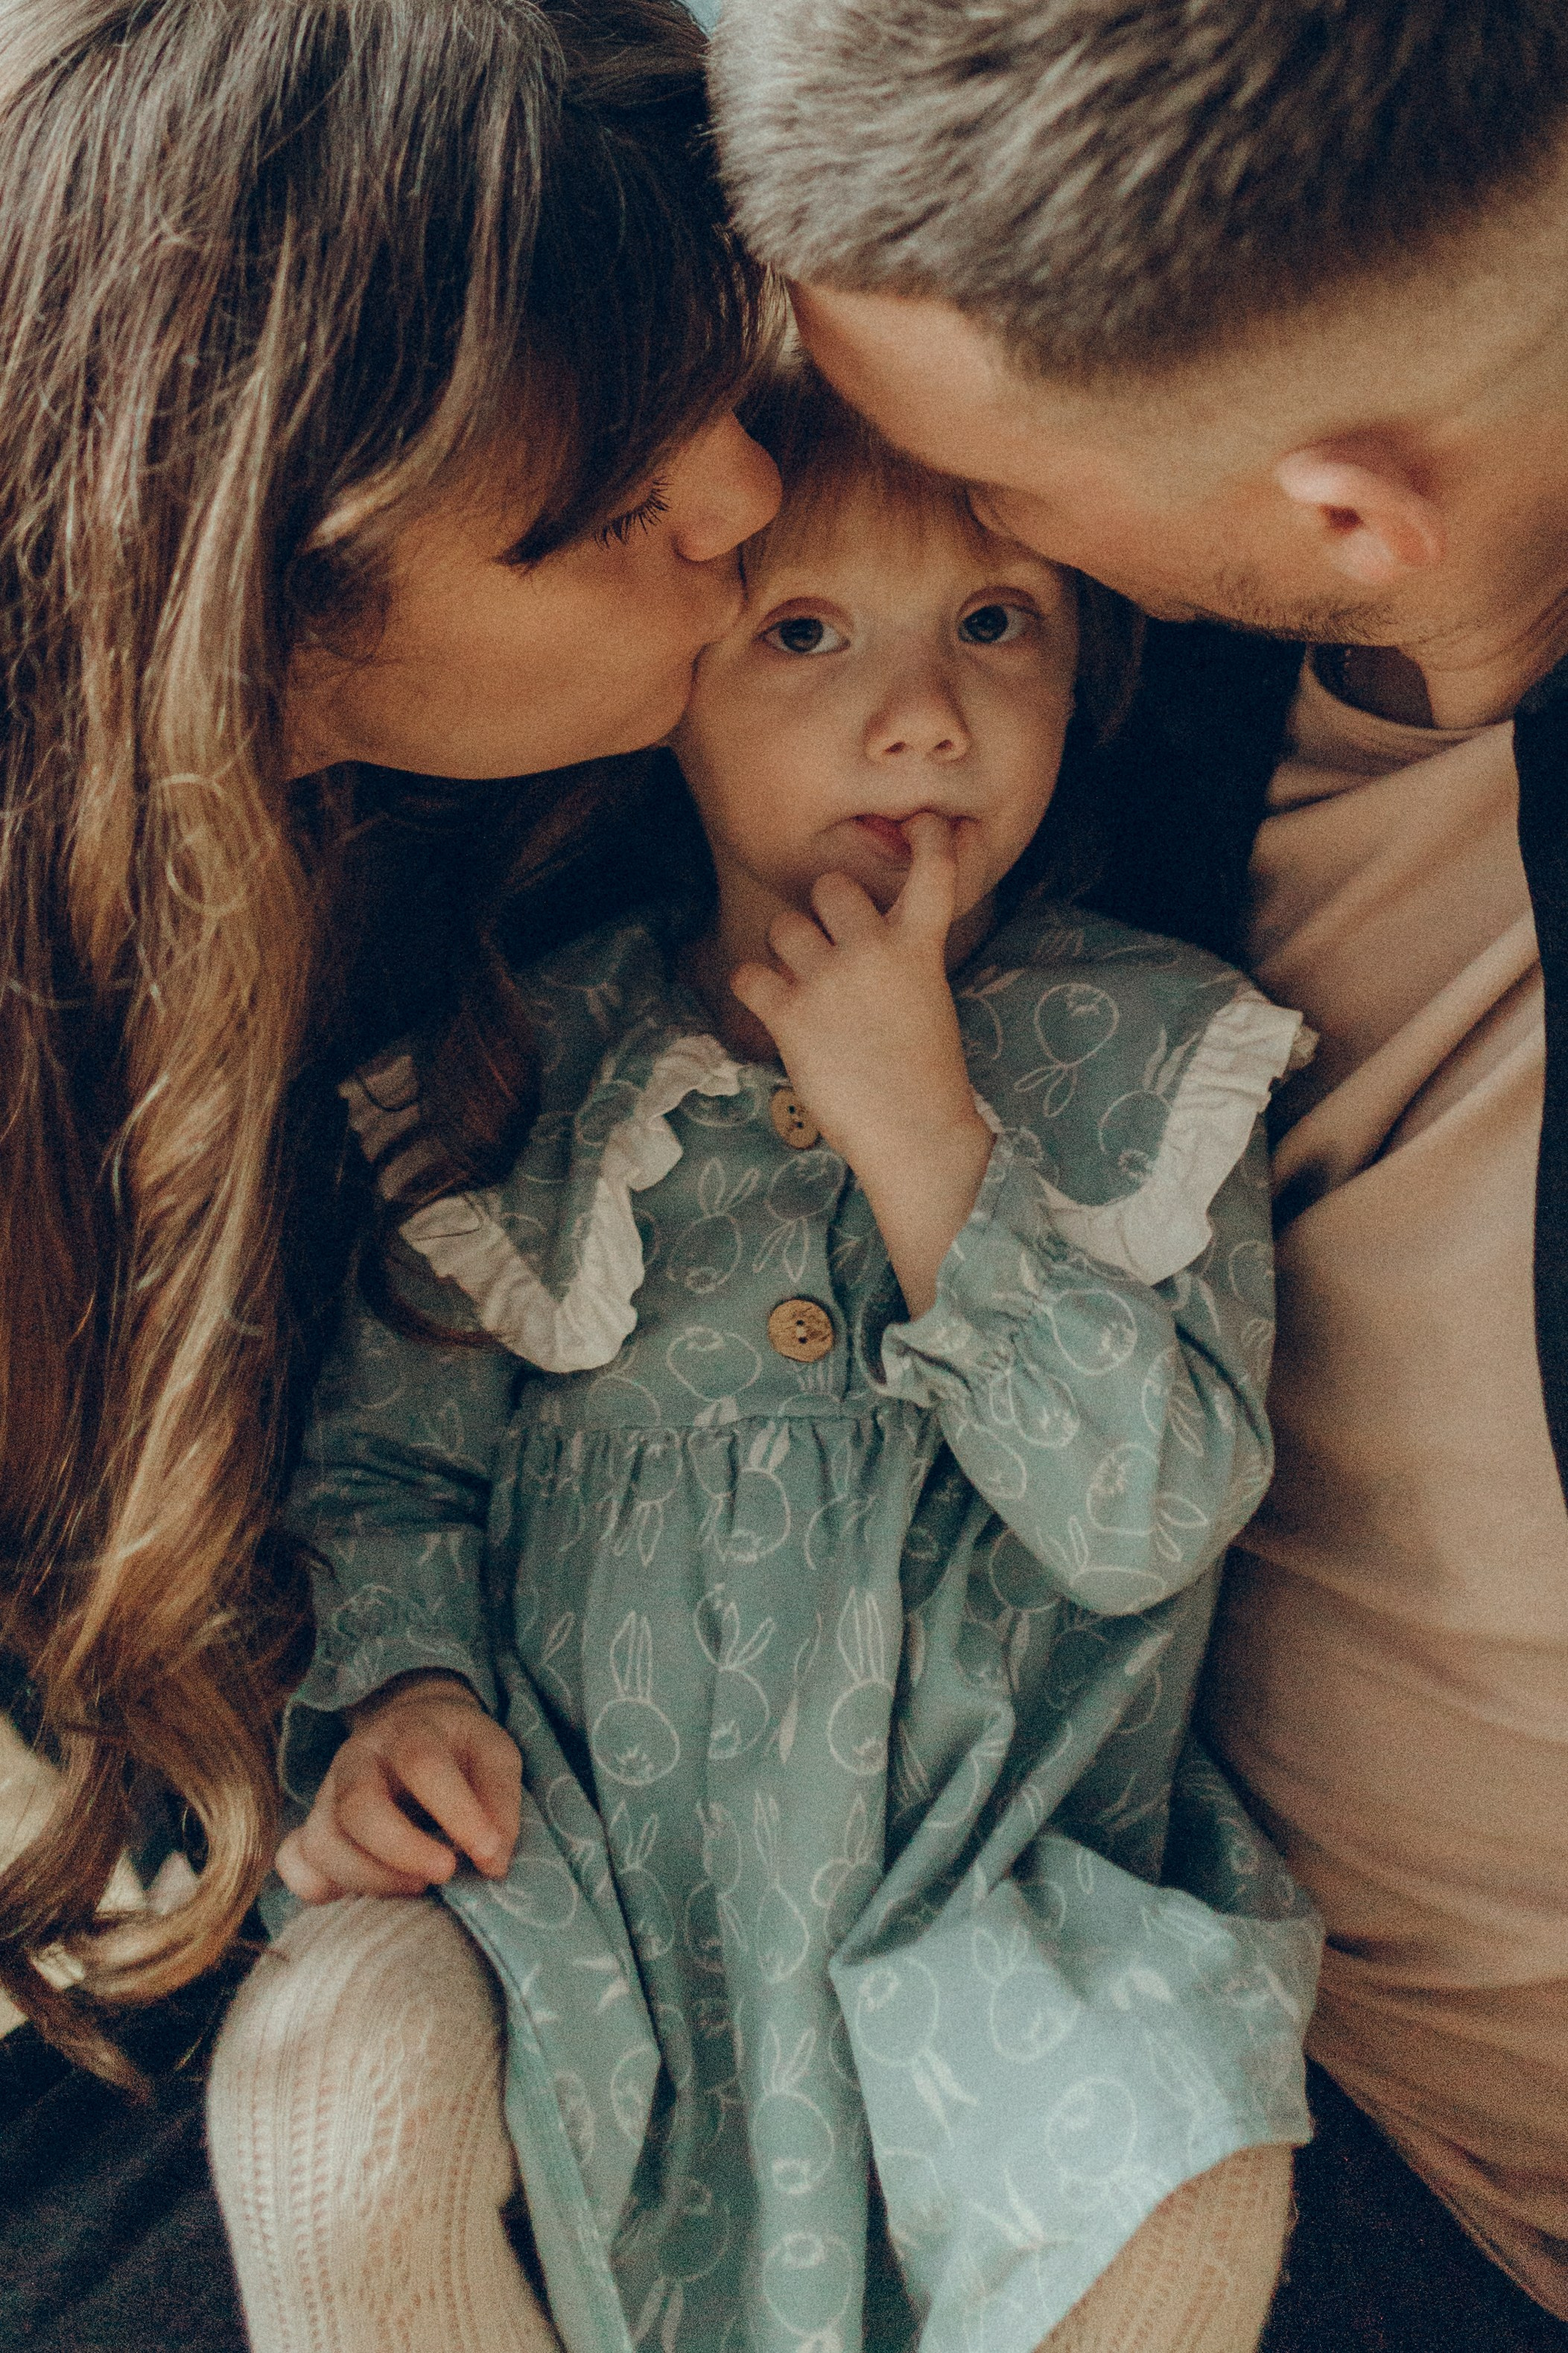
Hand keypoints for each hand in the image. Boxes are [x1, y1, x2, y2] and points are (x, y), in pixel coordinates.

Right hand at [276, 1673, 522, 1903]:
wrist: (411, 1731)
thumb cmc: (458, 1750)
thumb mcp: (494, 1755)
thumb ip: (500, 1801)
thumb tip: (493, 1861)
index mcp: (407, 1731)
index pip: (422, 1764)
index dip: (458, 1813)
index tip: (488, 1855)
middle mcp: (356, 1761)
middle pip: (357, 1806)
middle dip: (403, 1851)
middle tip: (447, 1873)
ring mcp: (326, 1796)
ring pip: (323, 1843)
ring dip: (370, 1879)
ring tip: (418, 1889)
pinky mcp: (309, 1830)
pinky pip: (293, 1864)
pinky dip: (320, 1888)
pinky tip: (362, 1895)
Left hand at [730, 815, 993, 1315]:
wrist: (914, 1132)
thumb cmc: (924, 1074)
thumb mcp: (927, 999)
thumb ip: (900, 957)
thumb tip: (864, 938)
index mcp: (919, 945)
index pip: (932, 869)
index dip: (927, 836)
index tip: (921, 822)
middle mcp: (873, 949)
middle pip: (830, 886)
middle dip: (824, 910)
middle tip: (831, 948)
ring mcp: (829, 979)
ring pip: (784, 926)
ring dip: (787, 952)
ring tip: (804, 989)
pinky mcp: (791, 1014)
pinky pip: (748, 974)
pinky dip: (753, 989)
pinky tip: (773, 1009)